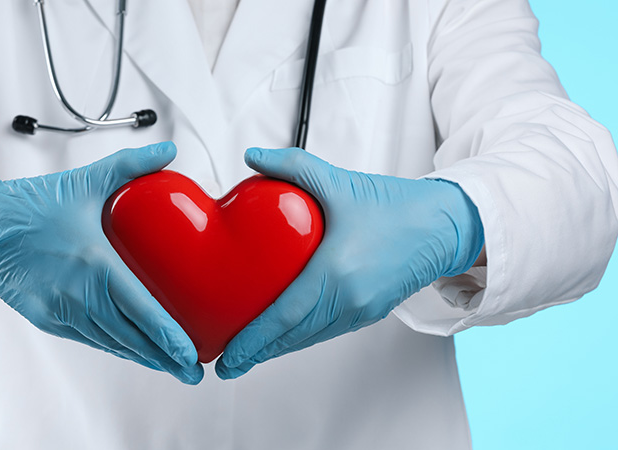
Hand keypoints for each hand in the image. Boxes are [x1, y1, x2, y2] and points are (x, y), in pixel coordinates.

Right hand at [0, 142, 202, 383]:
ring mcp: (60, 311)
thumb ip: (130, 164)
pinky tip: (134, 351)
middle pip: (131, 338)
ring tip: (171, 366)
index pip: (141, 310)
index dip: (169, 338)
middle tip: (193, 371)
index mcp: (94, 264)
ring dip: (142, 358)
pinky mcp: (46, 319)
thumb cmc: (32, 204)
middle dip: (165, 359)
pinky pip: (89, 339)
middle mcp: (78, 294)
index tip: (192, 354)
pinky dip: (115, 347)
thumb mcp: (84, 180)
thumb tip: (169, 150)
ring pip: (111, 344)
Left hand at [215, 147, 483, 378]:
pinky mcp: (370, 312)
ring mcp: (362, 310)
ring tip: (248, 354)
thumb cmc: (396, 206)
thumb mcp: (339, 181)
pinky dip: (301, 338)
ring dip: (278, 349)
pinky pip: (327, 331)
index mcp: (338, 272)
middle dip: (258, 353)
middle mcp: (350, 300)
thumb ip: (292, 165)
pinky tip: (284, 336)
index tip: (229, 355)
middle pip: (293, 336)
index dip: (254, 340)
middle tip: (226, 364)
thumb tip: (252, 156)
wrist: (445, 226)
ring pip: (310, 338)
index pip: (285, 316)